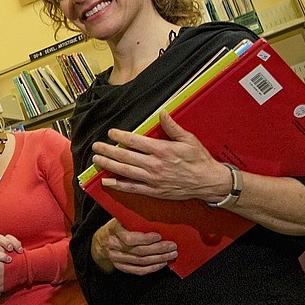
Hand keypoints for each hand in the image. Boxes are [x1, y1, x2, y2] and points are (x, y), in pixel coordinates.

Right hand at [91, 218, 176, 275]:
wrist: (103, 240)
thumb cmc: (119, 226)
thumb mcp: (123, 218)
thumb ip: (136, 220)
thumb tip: (159, 221)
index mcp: (114, 230)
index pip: (130, 239)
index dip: (146, 239)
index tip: (159, 236)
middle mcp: (114, 245)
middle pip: (139, 251)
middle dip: (158, 249)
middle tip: (172, 246)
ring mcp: (116, 258)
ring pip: (140, 262)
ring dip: (159, 259)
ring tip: (171, 255)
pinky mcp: (121, 267)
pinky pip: (138, 271)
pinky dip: (152, 268)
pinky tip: (162, 263)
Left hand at [92, 111, 229, 203]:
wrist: (208, 183)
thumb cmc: (199, 160)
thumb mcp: (189, 139)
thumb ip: (172, 127)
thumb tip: (162, 113)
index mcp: (162, 150)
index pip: (135, 141)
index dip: (120, 136)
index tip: (111, 133)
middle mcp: (155, 165)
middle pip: (125, 156)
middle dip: (108, 150)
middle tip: (96, 146)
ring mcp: (153, 179)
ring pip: (125, 171)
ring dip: (109, 165)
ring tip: (97, 159)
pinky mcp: (154, 191)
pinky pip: (132, 188)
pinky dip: (118, 185)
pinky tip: (107, 181)